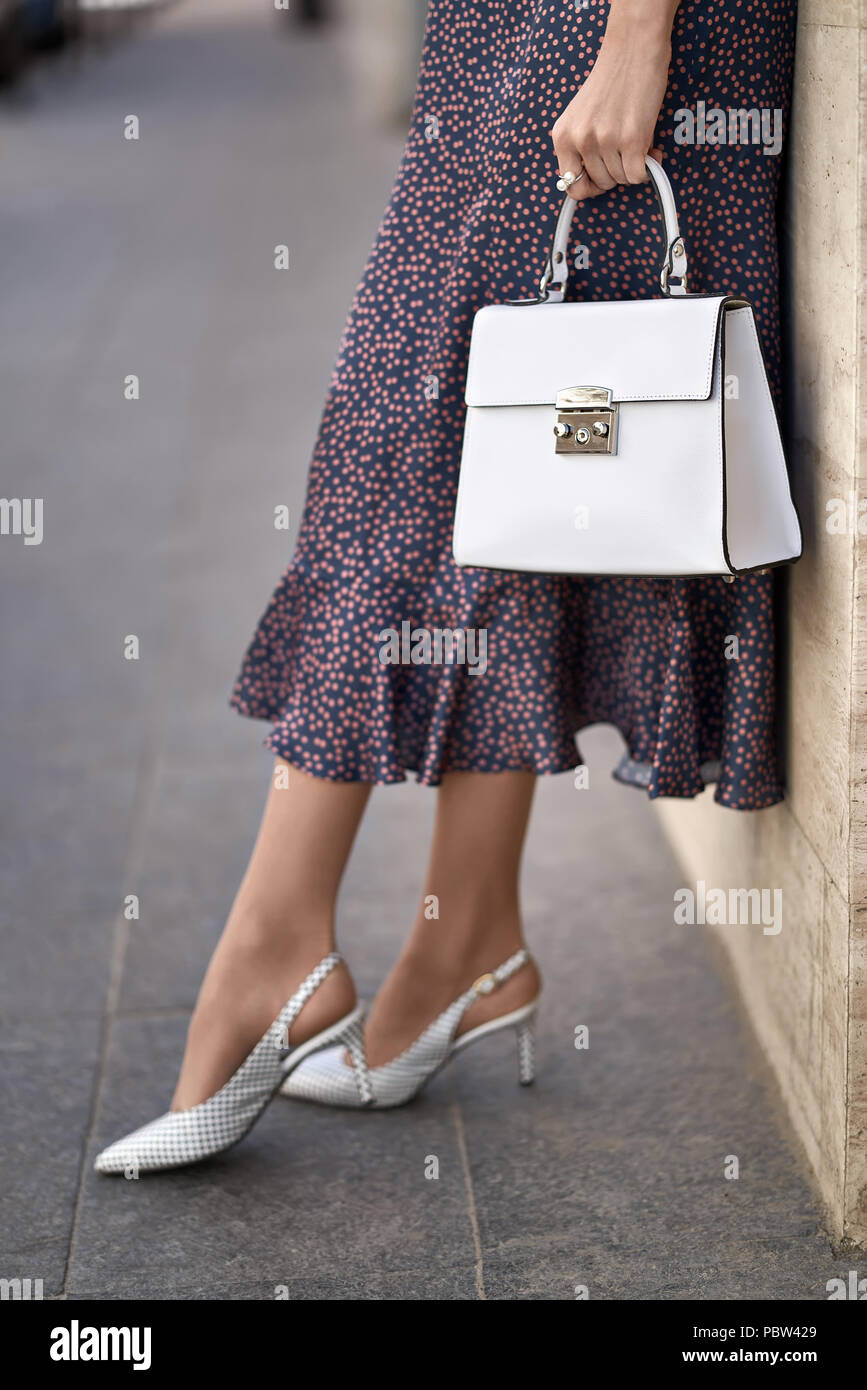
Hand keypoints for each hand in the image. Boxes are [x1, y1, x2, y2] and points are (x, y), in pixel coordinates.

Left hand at [551, 20, 672, 200]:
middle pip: (601, 184)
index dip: (590, 186)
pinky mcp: (631, 139)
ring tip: (636, 141)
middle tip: (624, 150)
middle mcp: (580, 140)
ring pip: (621, 180)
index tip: (602, 178)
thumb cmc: (611, 82)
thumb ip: (579, 148)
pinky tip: (650, 149)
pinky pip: (638, 175)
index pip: (571, 186)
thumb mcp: (580, 117)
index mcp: (562, 136)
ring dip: (632, 165)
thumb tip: (586, 185)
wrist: (633, 48)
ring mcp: (605, 140)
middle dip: (616, 171)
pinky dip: (648, 167)